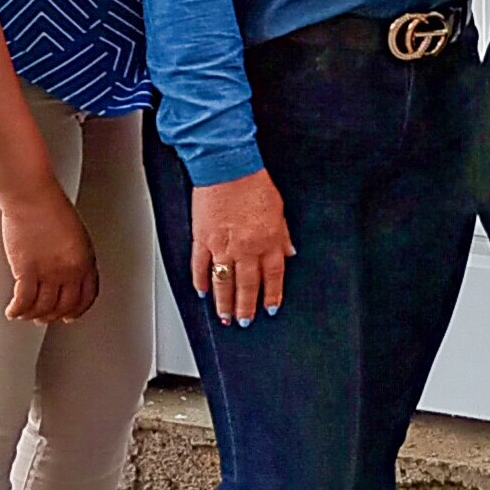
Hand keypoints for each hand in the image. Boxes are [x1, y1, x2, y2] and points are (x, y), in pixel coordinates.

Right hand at [0, 189, 98, 323]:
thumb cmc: (51, 207)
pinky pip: (23, 302)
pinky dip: (17, 311)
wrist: (33, 197)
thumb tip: (67, 271)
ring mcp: (48, 273)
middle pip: (65, 306)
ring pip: (43, 308)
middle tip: (45, 318)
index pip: (87, 296)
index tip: (71, 315)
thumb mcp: (75, 234)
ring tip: (26, 315)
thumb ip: (74, 255)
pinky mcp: (26, 272)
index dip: (78, 310)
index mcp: (85, 260)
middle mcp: (69, 270)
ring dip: (34, 315)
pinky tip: (13, 311)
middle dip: (54, 315)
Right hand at [192, 169, 293, 326]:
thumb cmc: (254, 183)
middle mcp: (247, 248)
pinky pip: (200, 266)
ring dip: (224, 303)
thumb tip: (289, 253)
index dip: (271, 295)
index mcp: (268, 241)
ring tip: (224, 317)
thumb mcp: (278, 209)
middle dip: (246, 307)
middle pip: (247, 285)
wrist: (228, 167)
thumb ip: (282, 235)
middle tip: (244, 322)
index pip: (272, 276)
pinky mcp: (202, 239)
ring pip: (224, 283)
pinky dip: (201, 281)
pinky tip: (203, 292)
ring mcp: (222, 246)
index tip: (269, 308)